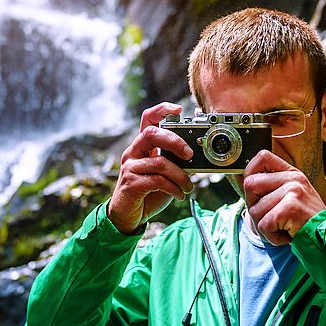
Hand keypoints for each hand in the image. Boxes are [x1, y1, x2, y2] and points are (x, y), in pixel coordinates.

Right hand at [108, 102, 194, 234]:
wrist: (129, 216)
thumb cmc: (148, 193)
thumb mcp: (165, 174)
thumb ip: (176, 162)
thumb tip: (196, 155)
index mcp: (142, 147)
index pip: (147, 119)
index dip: (161, 110)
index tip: (178, 109)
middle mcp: (133, 153)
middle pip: (151, 134)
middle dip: (174, 141)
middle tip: (189, 154)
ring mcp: (130, 167)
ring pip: (159, 162)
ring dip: (180, 175)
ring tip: (188, 186)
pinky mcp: (131, 183)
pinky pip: (157, 181)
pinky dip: (174, 188)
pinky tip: (179, 194)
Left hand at [242, 150, 325, 245]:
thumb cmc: (305, 221)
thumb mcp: (292, 197)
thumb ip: (272, 187)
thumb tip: (246, 182)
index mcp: (292, 174)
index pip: (262, 157)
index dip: (250, 171)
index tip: (254, 189)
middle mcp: (293, 179)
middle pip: (250, 184)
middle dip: (253, 206)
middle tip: (270, 217)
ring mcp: (292, 191)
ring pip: (255, 210)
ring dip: (264, 226)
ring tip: (283, 227)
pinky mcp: (290, 208)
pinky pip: (264, 225)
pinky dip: (271, 236)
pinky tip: (286, 234)